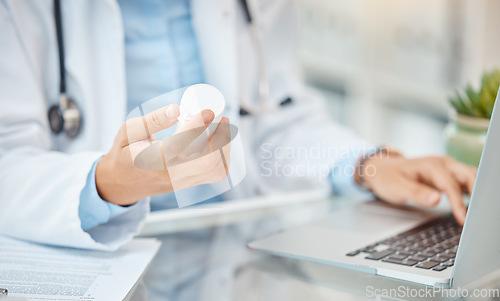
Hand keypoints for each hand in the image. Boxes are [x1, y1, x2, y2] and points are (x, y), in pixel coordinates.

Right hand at [96, 104, 229, 205]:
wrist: (124, 182)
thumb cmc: (126, 152)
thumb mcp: (128, 131)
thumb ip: (152, 120)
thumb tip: (177, 109)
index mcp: (151, 160)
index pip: (179, 145)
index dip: (197, 127)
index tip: (208, 111)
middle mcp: (171, 175)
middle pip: (205, 161)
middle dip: (219, 137)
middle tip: (221, 117)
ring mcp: (183, 182)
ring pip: (214, 168)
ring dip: (224, 145)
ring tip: (222, 126)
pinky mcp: (191, 183)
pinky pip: (215, 173)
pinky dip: (224, 156)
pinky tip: (221, 141)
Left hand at [357, 153, 476, 224]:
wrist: (381, 170)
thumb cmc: (388, 178)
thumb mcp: (397, 187)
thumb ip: (416, 193)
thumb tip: (436, 200)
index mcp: (431, 165)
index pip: (451, 185)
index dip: (459, 203)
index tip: (463, 219)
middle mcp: (443, 164)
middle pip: (469, 176)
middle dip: (479, 193)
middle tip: (481, 216)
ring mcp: (447, 169)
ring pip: (471, 177)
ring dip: (479, 192)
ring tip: (481, 213)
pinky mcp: (448, 175)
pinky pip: (466, 182)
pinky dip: (474, 192)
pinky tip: (476, 207)